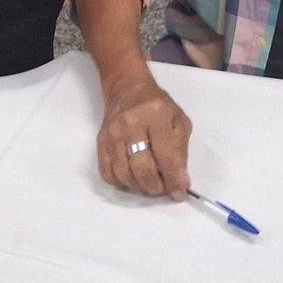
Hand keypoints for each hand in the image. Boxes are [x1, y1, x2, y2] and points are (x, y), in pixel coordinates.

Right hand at [96, 69, 191, 199]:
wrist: (128, 89)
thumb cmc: (157, 106)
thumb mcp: (178, 120)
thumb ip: (181, 151)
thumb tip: (181, 181)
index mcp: (155, 114)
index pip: (165, 154)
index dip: (173, 178)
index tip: (179, 193)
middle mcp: (131, 123)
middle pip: (142, 167)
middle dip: (155, 186)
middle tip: (163, 189)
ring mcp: (112, 132)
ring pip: (123, 173)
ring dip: (139, 187)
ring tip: (150, 185)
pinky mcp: (101, 141)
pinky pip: (108, 172)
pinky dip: (121, 183)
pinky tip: (133, 179)